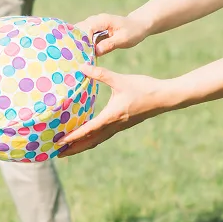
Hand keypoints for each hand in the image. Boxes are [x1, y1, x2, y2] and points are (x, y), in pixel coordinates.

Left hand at [56, 65, 171, 156]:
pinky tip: (88, 136)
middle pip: (91, 141)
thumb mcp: (120, 80)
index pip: (88, 130)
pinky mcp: (123, 124)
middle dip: (74, 148)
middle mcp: (114, 125)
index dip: (73, 136)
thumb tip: (82, 67)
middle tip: (58, 153)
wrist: (164, 97)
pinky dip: (93, 139)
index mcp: (112, 116)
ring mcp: (120, 126)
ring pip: (98, 140)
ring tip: (69, 150)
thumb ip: (100, 74)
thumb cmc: (144, 88)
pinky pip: (104, 135)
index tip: (60, 142)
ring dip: (83, 145)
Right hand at [74, 12, 150, 56]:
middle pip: (80, 29)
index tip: (82, 52)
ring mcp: (95, 25)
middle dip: (77, 41)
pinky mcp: (95, 31)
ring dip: (79, 43)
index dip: (83, 40)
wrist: (139, 26)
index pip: (87, 28)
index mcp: (103, 20)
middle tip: (74, 55)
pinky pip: (86, 37)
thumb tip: (96, 51)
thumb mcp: (124, 39)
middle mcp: (96, 20)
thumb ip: (110, 44)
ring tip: (76, 56)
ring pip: (81, 33)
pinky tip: (82, 54)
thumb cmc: (133, 31)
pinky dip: (84, 45)